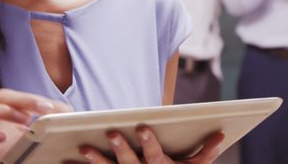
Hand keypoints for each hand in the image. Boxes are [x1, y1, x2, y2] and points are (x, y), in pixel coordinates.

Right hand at [0, 89, 71, 163]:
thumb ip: (45, 130)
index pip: (21, 97)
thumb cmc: (5, 155)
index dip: (38, 99)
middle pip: (3, 95)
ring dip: (3, 110)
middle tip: (45, 108)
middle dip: (25, 99)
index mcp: (6, 112)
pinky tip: (1, 138)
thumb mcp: (29, 142)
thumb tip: (69, 120)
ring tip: (24, 120)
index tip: (57, 108)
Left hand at [79, 126, 224, 163]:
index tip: (141, 126)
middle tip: (111, 133)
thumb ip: (206, 152)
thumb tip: (220, 134)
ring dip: (97, 161)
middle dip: (121, 148)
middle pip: (130, 162)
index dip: (148, 142)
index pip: (154, 154)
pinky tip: (67, 161)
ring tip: (84, 148)